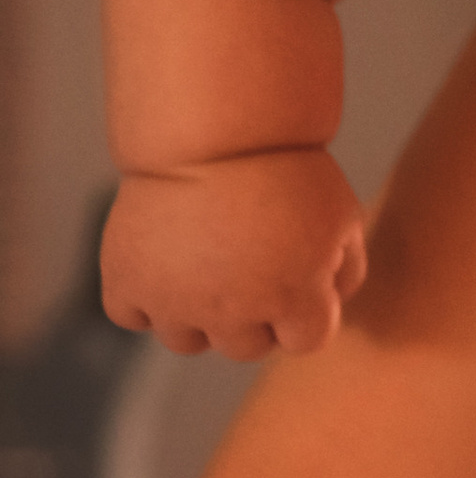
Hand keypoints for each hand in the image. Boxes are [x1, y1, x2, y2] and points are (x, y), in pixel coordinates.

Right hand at [102, 148, 367, 358]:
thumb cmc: (286, 169)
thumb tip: (329, 303)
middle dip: (253, 313)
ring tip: (203, 264)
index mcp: (294, 301)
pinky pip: (131, 315)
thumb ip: (346, 271)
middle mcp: (233, 314)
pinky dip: (142, 297)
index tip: (295, 270)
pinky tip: (162, 261)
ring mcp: (175, 302)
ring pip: (187, 341)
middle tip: (247, 262)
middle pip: (246, 346)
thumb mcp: (342, 216)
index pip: (306, 341)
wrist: (214, 130)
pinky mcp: (127, 282)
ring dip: (198, 313)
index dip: (306, 307)